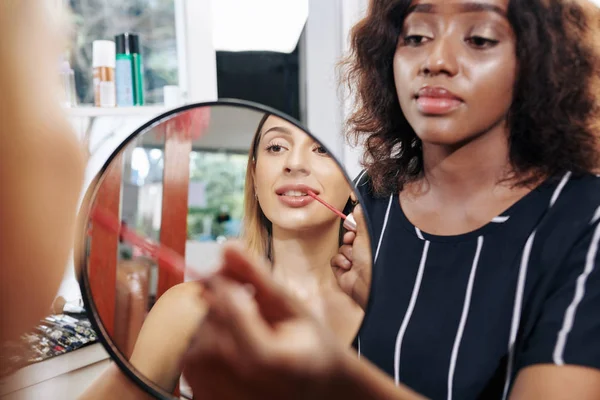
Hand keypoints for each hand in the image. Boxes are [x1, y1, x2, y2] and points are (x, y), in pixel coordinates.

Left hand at [181, 244, 347, 399]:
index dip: (228, 285)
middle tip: (254, 308)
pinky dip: (211, 343)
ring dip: (217, 323)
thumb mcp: (292, 307)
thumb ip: (257, 276)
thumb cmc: (307, 346)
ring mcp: (217, 393)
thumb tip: (228, 246)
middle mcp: (238, 381)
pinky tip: (237, 350)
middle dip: (226, 303)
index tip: (234, 275)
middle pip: (211, 319)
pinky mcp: (205, 398)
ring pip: (198, 333)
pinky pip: (193, 354)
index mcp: (267, 359)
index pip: (228, 309)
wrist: (313, 389)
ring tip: (250, 334)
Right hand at [331, 205, 371, 309]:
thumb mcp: (367, 234)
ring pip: (342, 248)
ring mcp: (353, 262)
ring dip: (346, 253)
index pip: (359, 229)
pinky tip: (348, 267)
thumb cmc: (372, 260)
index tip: (353, 226)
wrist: (366, 284)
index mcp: (371, 243)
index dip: (354, 227)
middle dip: (349, 239)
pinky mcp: (343, 270)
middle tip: (353, 240)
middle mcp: (363, 252)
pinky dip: (340, 262)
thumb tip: (359, 206)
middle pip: (348, 238)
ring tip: (354, 260)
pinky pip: (335, 260)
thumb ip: (362, 219)